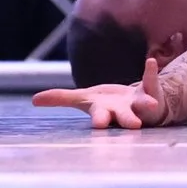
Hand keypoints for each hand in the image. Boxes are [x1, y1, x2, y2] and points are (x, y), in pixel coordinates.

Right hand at [32, 55, 168, 128]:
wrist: (135, 108)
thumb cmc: (107, 105)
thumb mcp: (83, 100)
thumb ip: (60, 98)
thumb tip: (34, 99)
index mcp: (104, 113)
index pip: (100, 117)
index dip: (100, 120)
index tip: (99, 125)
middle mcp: (123, 112)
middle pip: (124, 117)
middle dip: (127, 120)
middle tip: (133, 125)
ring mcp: (138, 104)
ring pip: (143, 106)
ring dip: (146, 105)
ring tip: (152, 103)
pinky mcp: (150, 92)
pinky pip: (151, 81)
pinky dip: (150, 72)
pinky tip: (151, 62)